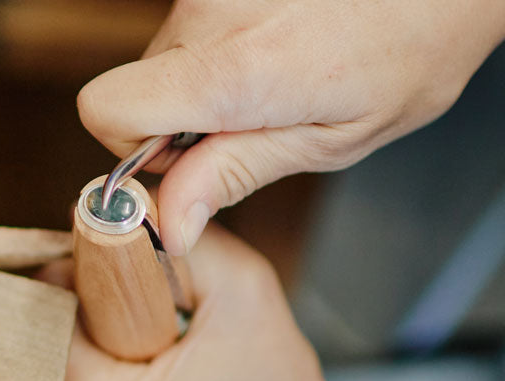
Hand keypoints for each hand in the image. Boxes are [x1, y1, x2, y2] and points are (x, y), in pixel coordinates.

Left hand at [41, 225, 385, 380]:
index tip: (116, 260)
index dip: (80, 273)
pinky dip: (95, 371)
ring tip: (149, 339)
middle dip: (88, 306)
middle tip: (142, 297)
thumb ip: (178, 237)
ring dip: (91, 339)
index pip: (52, 312)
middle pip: (47, 341)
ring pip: (55, 367)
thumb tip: (121, 209)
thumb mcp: (242, 290)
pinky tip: (140, 367)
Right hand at [78, 0, 504, 255]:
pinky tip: (276, 48)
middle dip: (180, 121)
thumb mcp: (328, 140)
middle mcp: (209, 14)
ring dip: (206, 83)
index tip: (182, 163)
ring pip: (165, 60)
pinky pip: (193, 28)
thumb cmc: (409, 51)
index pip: (107, 109)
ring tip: (275, 80)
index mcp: (234, 69)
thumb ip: (235, 174)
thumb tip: (170, 223)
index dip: (131, 150)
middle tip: (254, 121)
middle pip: (137, 90)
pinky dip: (222, 50)